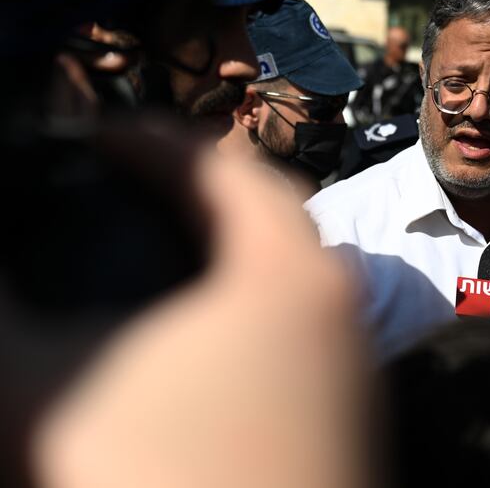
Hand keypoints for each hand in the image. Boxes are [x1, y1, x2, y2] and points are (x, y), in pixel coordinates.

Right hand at [32, 149, 366, 487]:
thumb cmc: (162, 485)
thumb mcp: (47, 396)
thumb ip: (7, 316)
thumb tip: (1, 280)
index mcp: (287, 276)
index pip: (221, 169)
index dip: (152, 142)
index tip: (101, 136)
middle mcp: (338, 307)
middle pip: (270, 208)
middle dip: (199, 182)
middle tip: (137, 176)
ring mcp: (355, 360)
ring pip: (295, 267)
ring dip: (235, 240)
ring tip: (172, 240)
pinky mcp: (351, 409)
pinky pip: (302, 319)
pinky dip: (255, 298)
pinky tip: (209, 330)